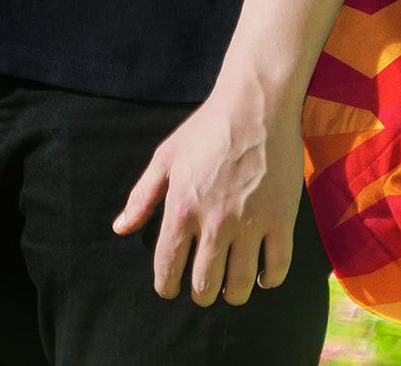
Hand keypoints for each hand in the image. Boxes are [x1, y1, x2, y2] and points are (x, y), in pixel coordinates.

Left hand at [112, 89, 304, 305]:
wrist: (255, 106)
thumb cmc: (207, 128)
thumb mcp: (166, 157)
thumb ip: (142, 196)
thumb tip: (120, 229)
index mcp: (181, 207)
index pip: (168, 266)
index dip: (166, 286)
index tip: (169, 289)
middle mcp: (214, 222)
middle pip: (205, 284)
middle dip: (200, 295)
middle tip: (202, 290)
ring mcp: (250, 223)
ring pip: (241, 284)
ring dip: (233, 294)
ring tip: (230, 291)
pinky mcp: (281, 219)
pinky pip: (277, 266)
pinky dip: (270, 280)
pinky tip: (263, 278)